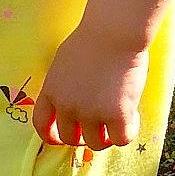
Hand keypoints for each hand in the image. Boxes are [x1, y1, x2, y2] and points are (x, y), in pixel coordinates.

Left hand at [32, 22, 150, 152]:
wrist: (114, 32)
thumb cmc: (93, 38)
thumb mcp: (64, 62)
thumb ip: (64, 84)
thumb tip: (74, 98)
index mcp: (51, 91)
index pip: (42, 125)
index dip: (52, 135)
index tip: (62, 137)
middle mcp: (68, 107)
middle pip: (70, 138)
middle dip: (83, 136)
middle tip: (99, 127)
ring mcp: (92, 113)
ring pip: (96, 143)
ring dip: (106, 136)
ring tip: (118, 120)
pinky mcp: (117, 115)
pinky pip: (121, 139)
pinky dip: (127, 132)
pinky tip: (132, 116)